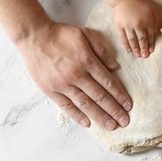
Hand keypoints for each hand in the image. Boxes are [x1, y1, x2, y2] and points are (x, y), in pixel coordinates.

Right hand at [18, 22, 132, 129]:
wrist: (33, 36)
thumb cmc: (61, 34)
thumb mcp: (85, 34)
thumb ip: (102, 50)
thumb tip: (116, 67)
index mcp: (87, 61)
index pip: (108, 83)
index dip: (120, 95)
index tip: (128, 105)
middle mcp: (77, 75)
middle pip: (100, 97)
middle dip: (114, 110)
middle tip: (124, 121)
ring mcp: (63, 84)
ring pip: (85, 104)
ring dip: (100, 116)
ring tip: (111, 126)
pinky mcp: (50, 90)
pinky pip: (66, 106)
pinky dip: (77, 116)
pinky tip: (88, 123)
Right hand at [113, 0, 158, 57]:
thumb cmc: (139, 2)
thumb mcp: (151, 9)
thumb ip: (155, 20)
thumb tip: (156, 32)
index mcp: (147, 21)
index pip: (150, 35)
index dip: (151, 44)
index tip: (151, 51)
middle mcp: (138, 24)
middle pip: (142, 40)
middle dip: (144, 49)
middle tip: (145, 57)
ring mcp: (128, 26)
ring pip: (132, 40)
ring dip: (135, 49)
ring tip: (137, 56)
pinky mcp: (119, 26)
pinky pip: (123, 38)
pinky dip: (126, 45)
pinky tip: (128, 50)